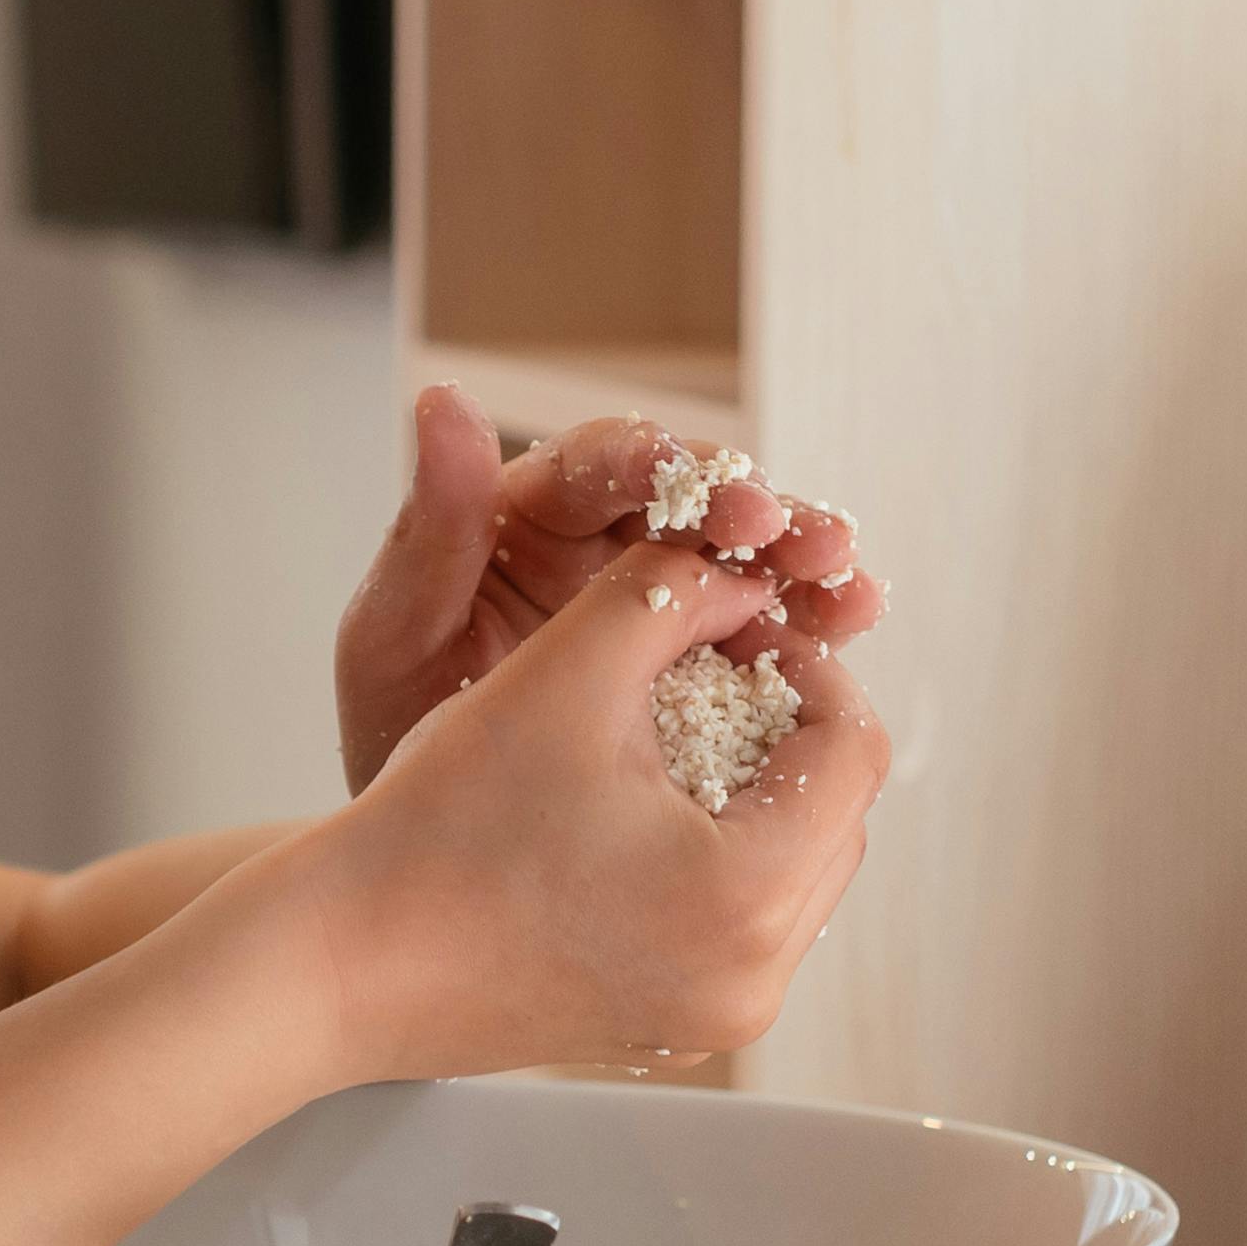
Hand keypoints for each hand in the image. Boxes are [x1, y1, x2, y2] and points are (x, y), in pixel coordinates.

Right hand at [278, 539, 886, 1080]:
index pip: (853, 749)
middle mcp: (751, 978)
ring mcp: (715, 1016)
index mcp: (745, 895)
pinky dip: (715, 858)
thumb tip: (740, 576)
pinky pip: (740, 926)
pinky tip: (640, 812)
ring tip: (670, 740)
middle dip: (788, 733)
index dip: (807, 666)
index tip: (739, 634)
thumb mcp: (564, 674)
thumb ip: (671, 594)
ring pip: (796, 874)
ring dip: (757, 794)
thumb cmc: (438, 830)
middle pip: (839, 818)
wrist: (341, 958)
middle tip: (710, 677)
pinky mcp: (673, 1029)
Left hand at [334, 390, 883, 790]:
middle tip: (821, 546)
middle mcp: (599, 542)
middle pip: (697, 501)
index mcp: (527, 512)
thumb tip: (442, 398)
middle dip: (765, 516)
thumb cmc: (391, 732)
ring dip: (802, 568)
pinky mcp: (689, 659)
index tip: (737, 502)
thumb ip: (428, 529)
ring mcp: (652, 600)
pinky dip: (803, 627)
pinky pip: (754, 628)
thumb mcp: (395, 636)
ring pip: (739, 561)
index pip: (612, 463)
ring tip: (855, 596)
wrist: (424, 847)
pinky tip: (849, 630)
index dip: (679, 470)